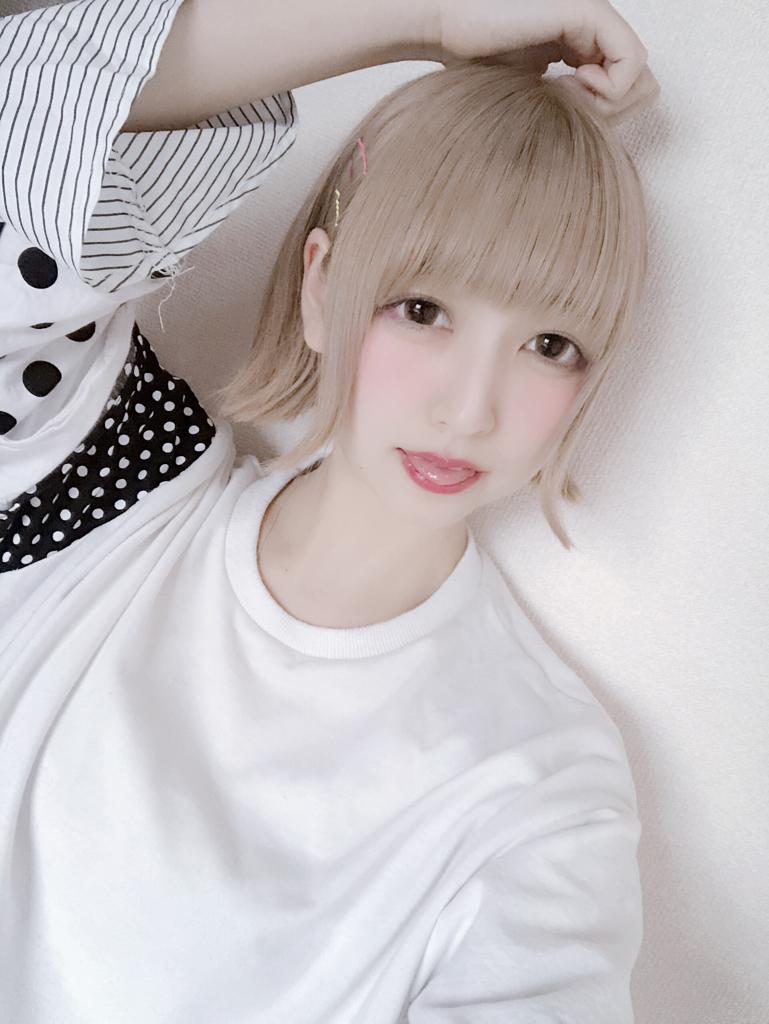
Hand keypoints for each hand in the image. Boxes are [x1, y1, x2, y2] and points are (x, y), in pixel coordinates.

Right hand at [435, 0, 659, 123]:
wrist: (445, 27)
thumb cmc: (473, 66)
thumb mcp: (532, 98)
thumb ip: (564, 107)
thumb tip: (594, 136)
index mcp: (583, 47)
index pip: (626, 92)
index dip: (606, 117)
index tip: (566, 117)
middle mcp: (595, 30)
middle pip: (642, 86)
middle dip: (611, 114)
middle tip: (571, 112)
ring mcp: (595, 18)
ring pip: (640, 76)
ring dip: (606, 103)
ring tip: (564, 98)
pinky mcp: (590, 13)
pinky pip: (631, 62)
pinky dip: (606, 88)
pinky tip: (568, 86)